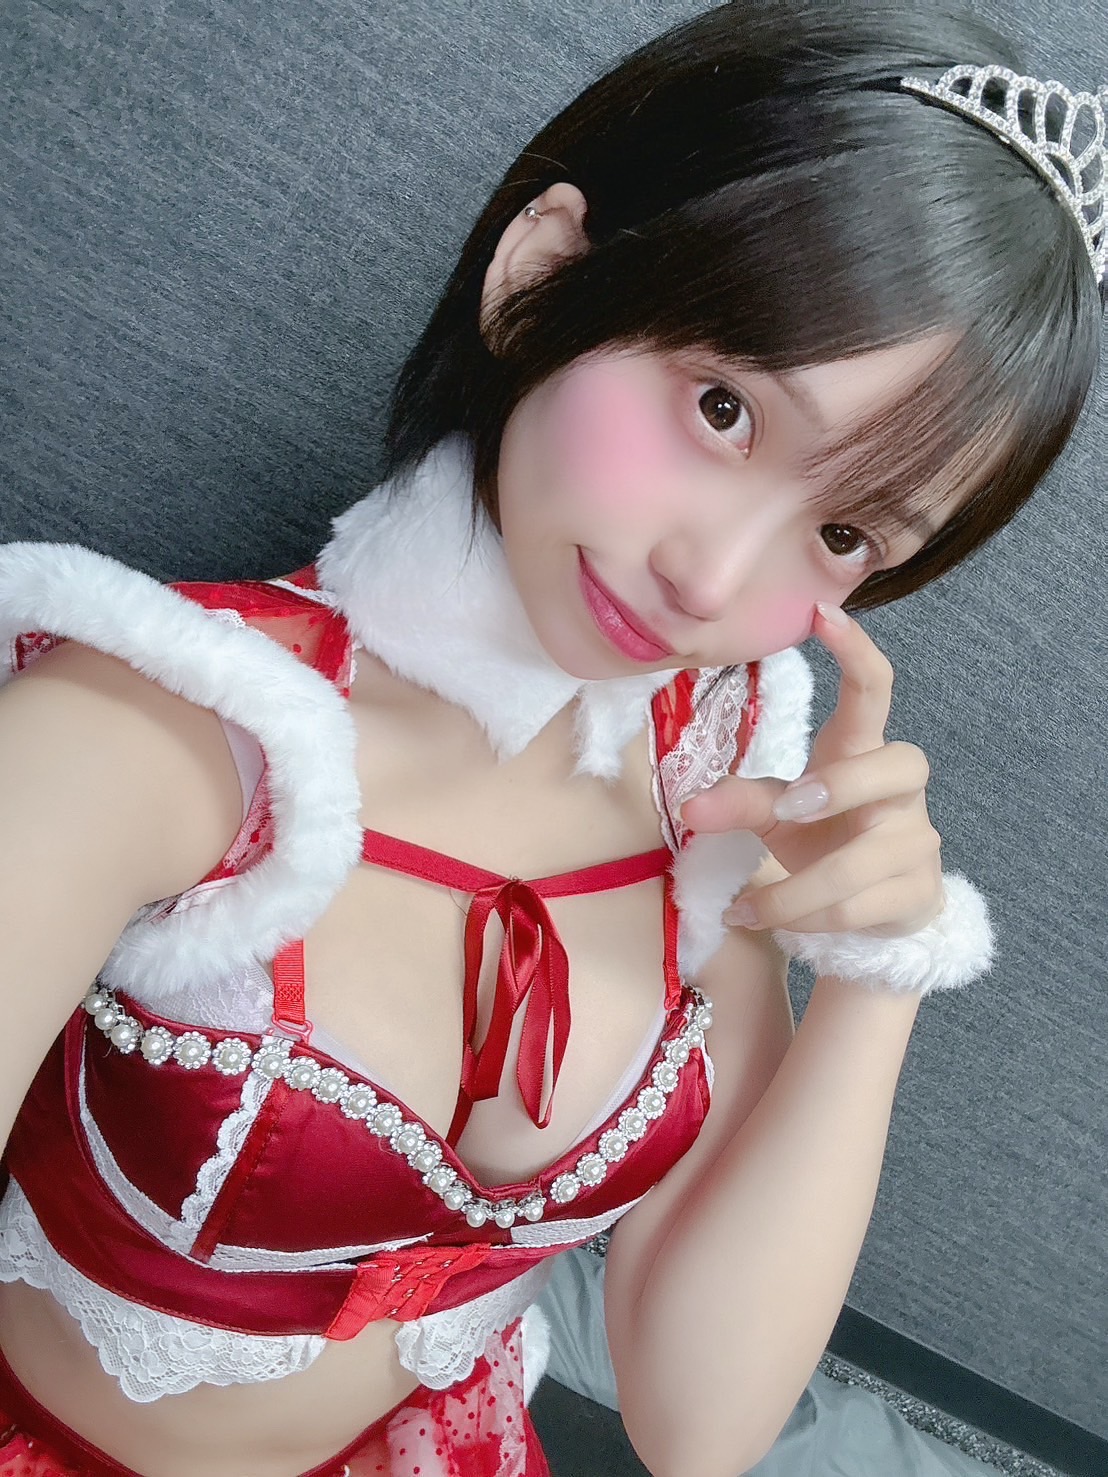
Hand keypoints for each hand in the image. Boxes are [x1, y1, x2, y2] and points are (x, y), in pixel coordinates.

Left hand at [681, 604, 943, 939]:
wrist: (871, 918)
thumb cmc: (823, 842)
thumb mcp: (777, 816)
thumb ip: (741, 802)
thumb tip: (688, 808)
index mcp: (862, 753)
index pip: (874, 690)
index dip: (855, 651)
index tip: (822, 612)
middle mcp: (899, 791)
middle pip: (901, 764)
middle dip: (840, 787)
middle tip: (786, 810)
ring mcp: (916, 841)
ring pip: (862, 860)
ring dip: (795, 890)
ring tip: (746, 909)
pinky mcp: (918, 893)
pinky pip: (860, 907)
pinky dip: (803, 919)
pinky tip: (763, 921)